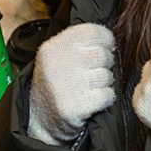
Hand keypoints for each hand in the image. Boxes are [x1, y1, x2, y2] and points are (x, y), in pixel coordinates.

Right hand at [27, 22, 116, 145]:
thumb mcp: (57, 56)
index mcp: (52, 47)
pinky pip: (107, 95)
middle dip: (105, 64)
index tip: (104, 46)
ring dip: (105, 82)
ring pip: (107, 75)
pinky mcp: (74, 108)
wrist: (40, 119)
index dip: (104, 39)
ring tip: (91, 87)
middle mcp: (57, 64)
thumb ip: (78, 43)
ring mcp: (65, 87)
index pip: (91, 31)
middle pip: (102, 54)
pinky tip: (94, 100)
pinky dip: (106, 98)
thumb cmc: (56, 83)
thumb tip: (110, 36)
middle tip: (94, 72)